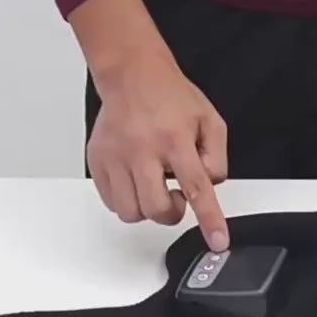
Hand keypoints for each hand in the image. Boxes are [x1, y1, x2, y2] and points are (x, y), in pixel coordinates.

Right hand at [68, 0, 229, 252]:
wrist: (132, 75)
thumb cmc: (171, 97)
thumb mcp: (210, 120)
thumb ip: (217, 157)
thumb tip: (210, 185)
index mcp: (175, 138)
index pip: (197, 187)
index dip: (210, 219)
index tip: (218, 241)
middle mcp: (142, 149)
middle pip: (157, 208)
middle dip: (172, 212)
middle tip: (176, 194)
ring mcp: (116, 156)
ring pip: (131, 212)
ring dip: (148, 208)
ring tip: (154, 185)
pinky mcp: (98, 161)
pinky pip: (112, 202)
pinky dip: (127, 200)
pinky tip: (136, 180)